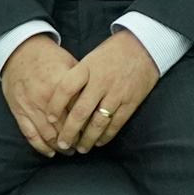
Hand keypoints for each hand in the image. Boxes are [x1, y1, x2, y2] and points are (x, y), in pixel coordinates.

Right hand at [0, 33, 83, 155]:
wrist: (19, 51)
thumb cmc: (48, 56)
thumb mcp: (70, 63)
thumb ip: (82, 83)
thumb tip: (98, 99)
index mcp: (61, 86)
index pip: (79, 112)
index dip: (88, 125)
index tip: (95, 132)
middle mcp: (45, 99)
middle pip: (65, 127)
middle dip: (77, 140)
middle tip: (86, 146)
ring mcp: (31, 107)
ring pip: (49, 136)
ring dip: (61, 147)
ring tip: (71, 151)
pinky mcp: (19, 112)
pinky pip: (31, 135)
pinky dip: (41, 147)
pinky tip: (51, 152)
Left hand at [48, 29, 162, 151]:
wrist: (144, 45)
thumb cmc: (113, 52)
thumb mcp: (90, 58)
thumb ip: (78, 77)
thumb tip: (61, 101)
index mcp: (87, 68)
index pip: (65, 89)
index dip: (55, 106)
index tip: (49, 119)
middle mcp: (101, 81)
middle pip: (80, 111)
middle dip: (69, 131)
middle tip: (63, 144)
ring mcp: (117, 93)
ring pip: (98, 122)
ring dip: (88, 138)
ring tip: (81, 148)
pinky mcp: (131, 101)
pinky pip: (116, 123)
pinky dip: (106, 135)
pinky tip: (99, 142)